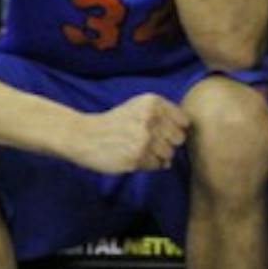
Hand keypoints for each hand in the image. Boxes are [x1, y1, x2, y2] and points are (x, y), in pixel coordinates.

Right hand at [70, 93, 189, 173]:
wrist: (83, 136)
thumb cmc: (113, 123)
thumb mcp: (137, 107)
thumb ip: (163, 115)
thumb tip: (185, 134)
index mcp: (152, 103)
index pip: (183, 122)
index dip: (173, 129)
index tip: (158, 131)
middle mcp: (150, 119)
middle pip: (178, 139)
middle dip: (166, 143)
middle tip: (147, 142)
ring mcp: (143, 139)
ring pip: (169, 154)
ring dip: (157, 156)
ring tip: (139, 150)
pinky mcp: (136, 157)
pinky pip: (157, 165)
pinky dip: (148, 164)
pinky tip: (134, 157)